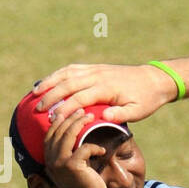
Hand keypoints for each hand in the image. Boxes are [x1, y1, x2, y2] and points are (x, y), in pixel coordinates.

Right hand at [32, 63, 178, 123]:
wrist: (154, 79)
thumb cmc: (146, 100)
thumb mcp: (138, 111)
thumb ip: (121, 114)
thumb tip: (103, 117)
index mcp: (106, 88)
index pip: (79, 98)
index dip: (65, 109)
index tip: (52, 119)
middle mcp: (97, 76)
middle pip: (68, 84)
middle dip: (51, 96)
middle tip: (37, 108)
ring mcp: (95, 69)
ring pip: (66, 73)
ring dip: (49, 82)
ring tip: (34, 92)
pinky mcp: (95, 68)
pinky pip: (71, 69)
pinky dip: (57, 74)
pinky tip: (48, 81)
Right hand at [44, 108, 108, 187]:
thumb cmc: (85, 186)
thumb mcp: (75, 169)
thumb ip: (71, 155)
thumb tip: (78, 139)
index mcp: (50, 161)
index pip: (50, 136)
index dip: (58, 122)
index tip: (69, 112)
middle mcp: (51, 161)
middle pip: (58, 132)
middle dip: (70, 118)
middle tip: (82, 110)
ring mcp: (60, 163)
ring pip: (68, 136)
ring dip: (80, 124)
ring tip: (90, 117)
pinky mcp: (72, 166)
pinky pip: (83, 148)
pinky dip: (94, 147)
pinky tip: (102, 150)